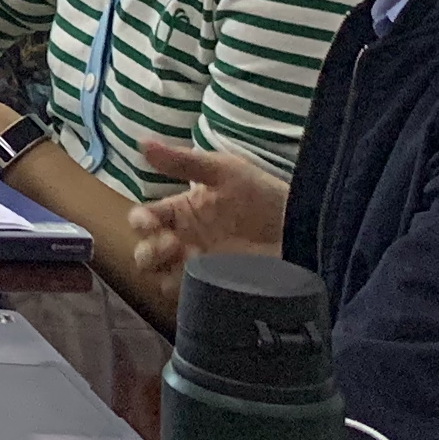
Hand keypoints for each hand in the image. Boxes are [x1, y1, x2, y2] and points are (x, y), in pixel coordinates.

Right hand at [125, 140, 290, 277]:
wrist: (298, 229)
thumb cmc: (261, 195)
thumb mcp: (223, 171)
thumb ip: (182, 162)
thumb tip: (141, 143)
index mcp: (181, 211)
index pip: (143, 218)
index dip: (140, 220)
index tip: (151, 221)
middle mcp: (183, 240)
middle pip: (145, 252)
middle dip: (148, 250)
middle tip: (172, 244)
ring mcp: (198, 267)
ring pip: (159, 277)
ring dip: (162, 271)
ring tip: (186, 260)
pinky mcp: (214, 287)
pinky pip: (185, 295)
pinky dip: (183, 290)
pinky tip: (198, 280)